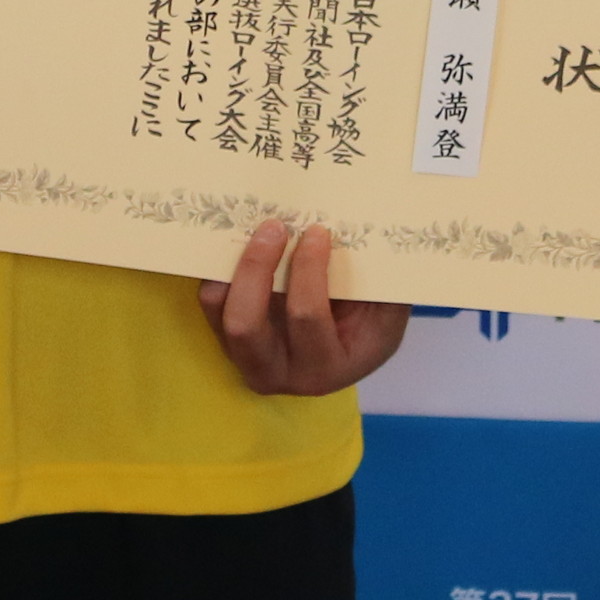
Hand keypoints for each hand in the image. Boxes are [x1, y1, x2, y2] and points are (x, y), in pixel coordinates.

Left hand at [200, 221, 409, 395]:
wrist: (344, 343)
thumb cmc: (369, 322)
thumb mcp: (387, 308)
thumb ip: (381, 280)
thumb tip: (373, 231)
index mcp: (326, 367)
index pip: (306, 317)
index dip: (309, 270)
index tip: (317, 232)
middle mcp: (279, 372)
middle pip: (245, 325)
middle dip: (256, 267)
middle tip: (275, 226)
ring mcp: (247, 358)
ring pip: (220, 312)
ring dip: (235, 266)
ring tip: (256, 230)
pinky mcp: (226, 338)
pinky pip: (212, 301)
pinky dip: (220, 268)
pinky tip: (241, 240)